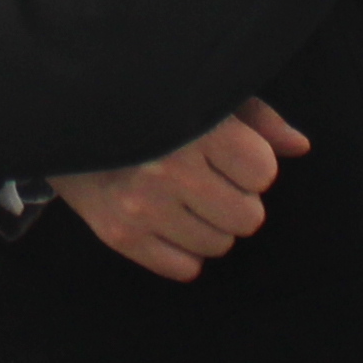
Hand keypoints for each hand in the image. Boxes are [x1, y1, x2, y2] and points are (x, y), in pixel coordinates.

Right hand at [51, 100, 313, 283]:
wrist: (62, 115)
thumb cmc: (146, 100)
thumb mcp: (204, 94)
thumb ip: (257, 118)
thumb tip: (300, 147)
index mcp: (196, 128)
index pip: (263, 173)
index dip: (250, 163)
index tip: (225, 151)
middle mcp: (168, 170)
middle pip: (247, 217)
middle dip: (234, 198)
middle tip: (204, 177)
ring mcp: (141, 206)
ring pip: (219, 246)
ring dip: (209, 224)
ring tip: (181, 196)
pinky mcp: (117, 234)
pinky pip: (184, 269)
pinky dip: (182, 250)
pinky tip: (164, 219)